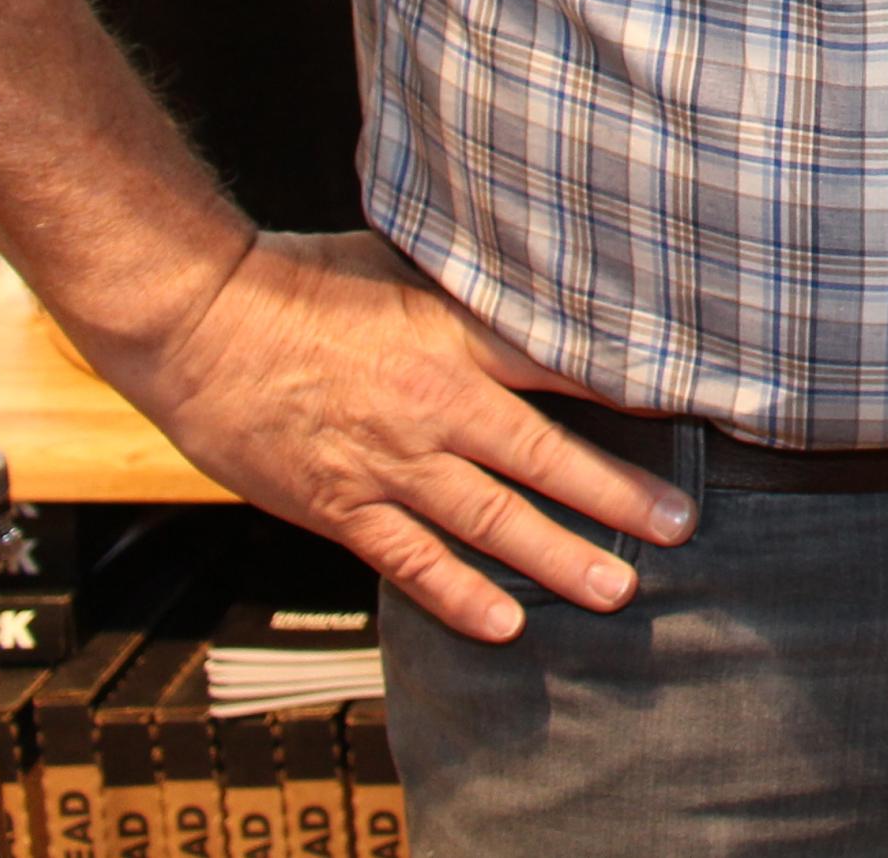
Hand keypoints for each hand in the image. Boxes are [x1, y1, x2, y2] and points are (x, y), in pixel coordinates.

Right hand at [87, 229, 697, 643]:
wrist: (197, 322)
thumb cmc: (295, 282)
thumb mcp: (399, 263)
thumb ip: (467, 288)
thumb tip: (536, 277)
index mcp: (452, 335)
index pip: (562, 365)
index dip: (629, 390)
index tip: (690, 411)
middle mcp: (433, 403)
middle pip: (543, 457)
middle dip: (616, 496)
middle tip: (676, 525)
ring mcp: (388, 462)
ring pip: (490, 520)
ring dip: (557, 557)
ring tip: (615, 587)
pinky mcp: (340, 507)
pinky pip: (411, 561)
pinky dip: (459, 596)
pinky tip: (504, 623)